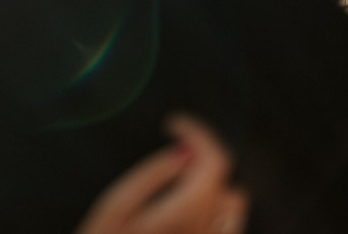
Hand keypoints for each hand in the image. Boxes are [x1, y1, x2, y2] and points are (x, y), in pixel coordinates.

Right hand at [75, 115, 247, 233]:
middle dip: (200, 157)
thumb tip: (183, 152)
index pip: (214, 161)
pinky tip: (189, 209)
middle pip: (224, 178)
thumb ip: (151, 175)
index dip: (197, 133)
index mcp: (183, 215)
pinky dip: (216, 208)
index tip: (173, 124)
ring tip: (175, 183)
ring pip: (232, 202)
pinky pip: (229, 226)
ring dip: (209, 183)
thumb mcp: (115, 207)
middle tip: (170, 149)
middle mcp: (207, 233)